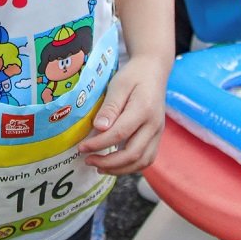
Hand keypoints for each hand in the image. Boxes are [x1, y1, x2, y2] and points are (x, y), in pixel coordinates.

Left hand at [77, 54, 168, 175]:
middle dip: (109, 163)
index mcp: (144, 109)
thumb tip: (99, 129)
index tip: (82, 147)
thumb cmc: (134, 75)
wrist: (154, 70)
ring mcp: (158, 132)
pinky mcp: (157, 136)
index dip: (99, 144)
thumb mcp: (118, 85)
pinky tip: (115, 163)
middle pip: (133, 154)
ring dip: (120, 169)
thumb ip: (110, 107)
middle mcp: (154, 125)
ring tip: (99, 166)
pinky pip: (147, 158)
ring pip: (142, 161)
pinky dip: (130, 166)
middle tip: (88, 160)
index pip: (120, 133)